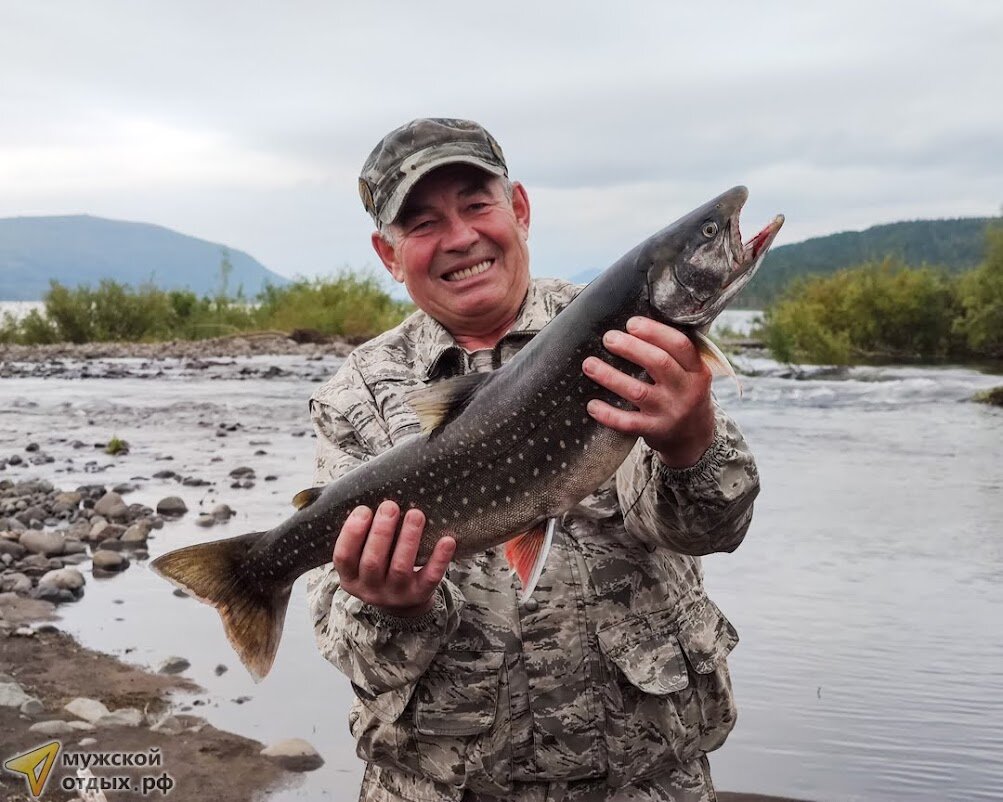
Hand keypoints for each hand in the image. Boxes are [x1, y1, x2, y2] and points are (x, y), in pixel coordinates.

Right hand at [333, 501, 455, 616]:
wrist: (401, 602)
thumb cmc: (380, 565)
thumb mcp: (362, 557)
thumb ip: (362, 535)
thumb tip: (372, 492)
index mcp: (350, 577)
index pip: (343, 557)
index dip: (352, 533)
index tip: (364, 509)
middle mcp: (370, 589)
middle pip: (372, 562)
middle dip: (381, 531)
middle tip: (390, 505)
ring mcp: (395, 594)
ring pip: (400, 568)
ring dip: (408, 539)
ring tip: (416, 514)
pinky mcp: (420, 594)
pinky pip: (430, 577)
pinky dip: (439, 558)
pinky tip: (447, 540)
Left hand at [583, 316, 715, 467]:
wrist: (695, 439)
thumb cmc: (684, 395)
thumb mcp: (690, 374)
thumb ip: (673, 354)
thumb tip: (634, 326)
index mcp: (697, 371)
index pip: (679, 345)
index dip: (654, 331)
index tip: (631, 323)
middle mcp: (686, 391)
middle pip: (658, 363)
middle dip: (630, 347)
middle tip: (608, 338)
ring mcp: (670, 413)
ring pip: (638, 392)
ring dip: (610, 376)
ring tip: (589, 364)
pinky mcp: (655, 431)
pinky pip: (628, 423)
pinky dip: (608, 414)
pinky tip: (592, 405)